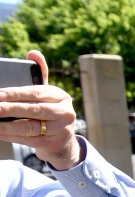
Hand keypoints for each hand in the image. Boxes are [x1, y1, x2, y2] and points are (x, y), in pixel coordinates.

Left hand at [0, 50, 81, 170]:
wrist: (63, 141)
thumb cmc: (49, 111)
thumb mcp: (47, 93)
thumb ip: (39, 73)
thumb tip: (33, 53)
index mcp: (61, 96)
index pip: (36, 93)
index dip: (16, 93)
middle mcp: (65, 113)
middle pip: (34, 110)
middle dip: (9, 108)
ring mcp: (60, 130)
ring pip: (30, 126)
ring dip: (7, 125)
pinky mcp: (52, 144)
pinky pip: (27, 139)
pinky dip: (10, 135)